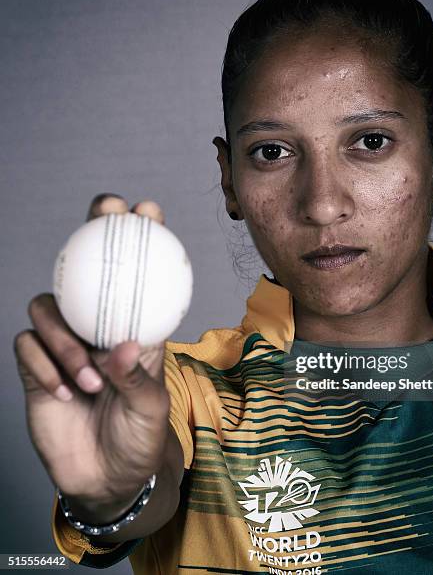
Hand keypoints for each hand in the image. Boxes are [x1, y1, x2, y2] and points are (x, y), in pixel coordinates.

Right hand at [14, 195, 170, 516]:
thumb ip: (137, 378)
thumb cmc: (139, 436)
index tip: (147, 211)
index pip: (136, 277)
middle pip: (82, 270)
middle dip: (89, 236)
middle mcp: (96, 327)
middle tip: (100, 217)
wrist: (107, 476)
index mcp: (132, 328)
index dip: (139, 240)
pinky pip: (27, 348)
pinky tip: (64, 393)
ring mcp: (64, 345)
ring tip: (88, 380)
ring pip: (47, 309)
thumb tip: (122, 346)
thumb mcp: (150, 408)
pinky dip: (44, 366)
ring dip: (65, 342)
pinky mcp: (36, 368)